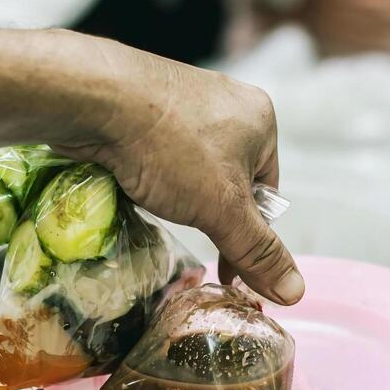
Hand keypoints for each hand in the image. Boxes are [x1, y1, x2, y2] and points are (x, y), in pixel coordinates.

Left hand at [62, 39, 303, 305]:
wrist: (94, 98)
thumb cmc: (169, 147)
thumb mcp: (223, 209)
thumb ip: (258, 251)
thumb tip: (295, 291)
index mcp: (261, 119)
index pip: (267, 193)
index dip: (247, 234)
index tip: (225, 268)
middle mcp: (228, 103)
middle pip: (229, 180)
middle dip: (210, 211)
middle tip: (188, 231)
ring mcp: (185, 98)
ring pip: (192, 167)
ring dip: (179, 194)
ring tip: (156, 202)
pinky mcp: (146, 102)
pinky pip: (160, 151)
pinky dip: (151, 174)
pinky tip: (135, 181)